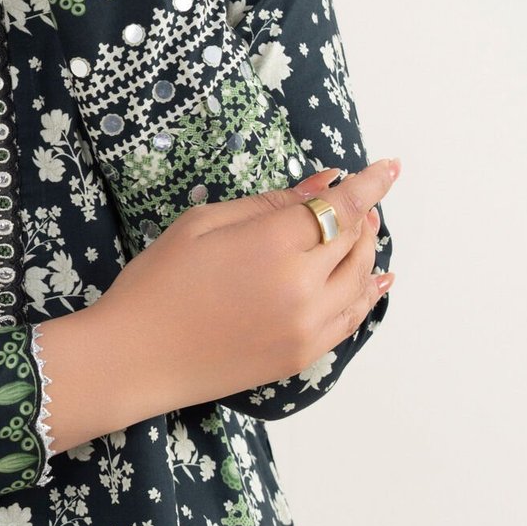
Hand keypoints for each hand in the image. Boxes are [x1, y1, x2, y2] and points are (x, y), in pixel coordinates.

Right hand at [90, 160, 400, 416]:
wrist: (136, 358)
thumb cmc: (158, 282)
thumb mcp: (203, 223)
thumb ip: (270, 204)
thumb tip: (324, 184)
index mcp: (273, 245)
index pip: (341, 207)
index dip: (370, 184)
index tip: (390, 167)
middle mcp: (302, 287)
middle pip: (355, 241)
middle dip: (363, 215)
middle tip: (360, 199)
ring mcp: (307, 326)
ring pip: (361, 279)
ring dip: (367, 251)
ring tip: (363, 233)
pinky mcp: (303, 355)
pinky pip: (352, 319)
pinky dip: (368, 294)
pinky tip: (375, 280)